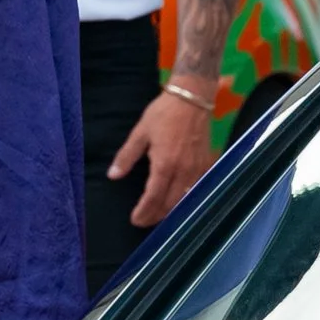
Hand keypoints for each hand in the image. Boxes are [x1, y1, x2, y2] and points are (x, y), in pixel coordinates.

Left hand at [109, 85, 216, 227]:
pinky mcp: (206, 164)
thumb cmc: (163, 113)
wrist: (193, 98)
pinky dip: (186, 199)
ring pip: (185, 199)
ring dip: (171, 211)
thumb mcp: (140, 132)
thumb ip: (126, 156)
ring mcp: (197, 169)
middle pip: (170, 204)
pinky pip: (197, 189)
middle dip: (156, 216)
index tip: (135, 220)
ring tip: (158, 215)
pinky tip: (178, 201)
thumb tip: (113, 175)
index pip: (153, 197)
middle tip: (144, 222)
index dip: (144, 212)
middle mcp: (183, 171)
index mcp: (165, 164)